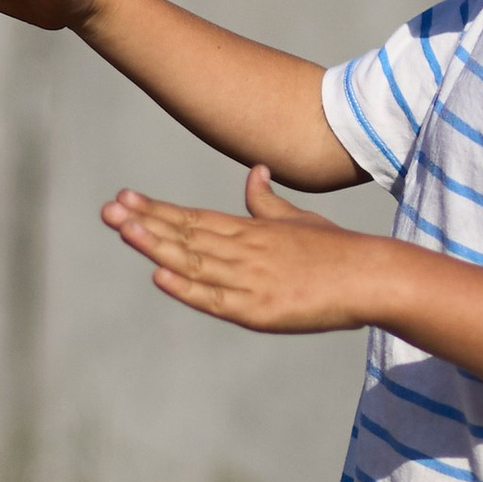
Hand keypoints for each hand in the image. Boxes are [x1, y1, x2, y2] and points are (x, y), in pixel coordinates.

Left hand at [103, 164, 385, 331]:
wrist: (374, 277)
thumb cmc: (338, 250)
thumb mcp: (298, 220)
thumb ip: (266, 201)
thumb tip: (254, 170)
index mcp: (251, 230)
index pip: (193, 218)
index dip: (156, 210)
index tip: (124, 199)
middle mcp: (245, 251)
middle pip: (187, 235)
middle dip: (145, 223)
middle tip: (108, 211)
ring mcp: (250, 280)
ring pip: (195, 262)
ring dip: (157, 247)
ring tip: (124, 231)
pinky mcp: (260, 311)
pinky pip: (216, 300)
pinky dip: (188, 288)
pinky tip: (161, 276)